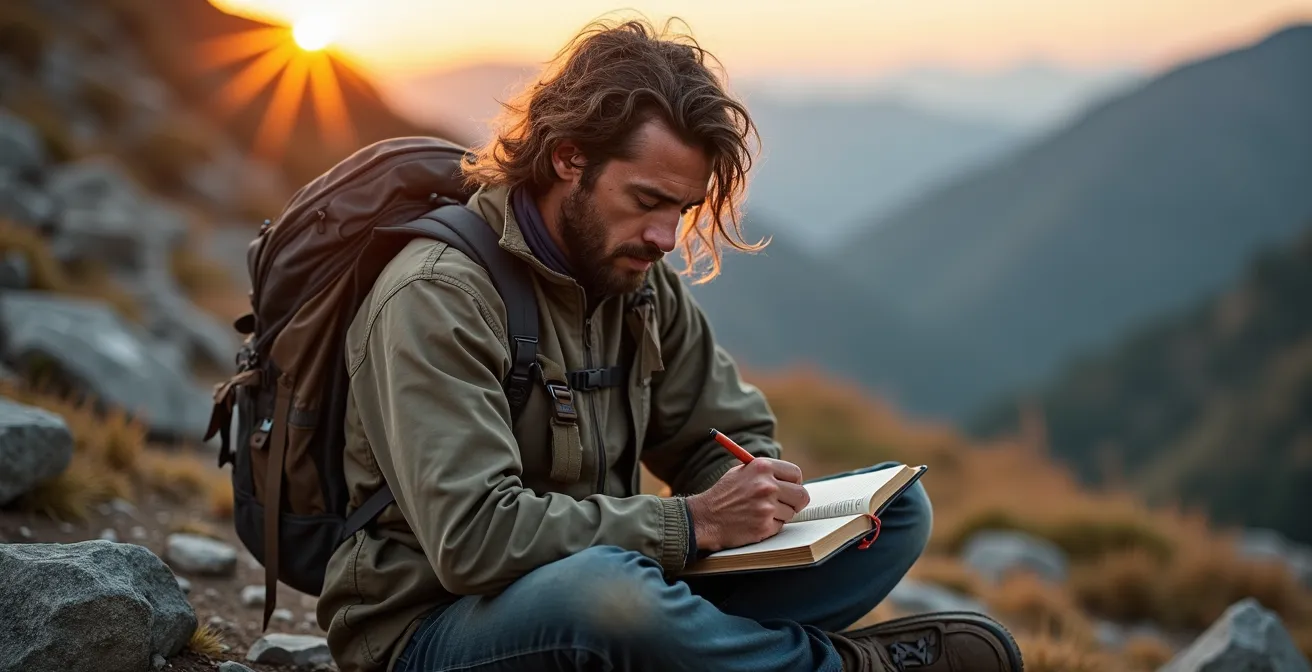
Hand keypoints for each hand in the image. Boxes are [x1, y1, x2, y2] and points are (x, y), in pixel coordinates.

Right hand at [685, 458, 809, 551]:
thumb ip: (765, 472)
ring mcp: (766, 507)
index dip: (795, 482)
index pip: (795, 473)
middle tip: (788, 504)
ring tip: (760, 513)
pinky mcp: (764, 527)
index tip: (792, 488)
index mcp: (761, 467)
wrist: (705, 518)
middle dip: (796, 502)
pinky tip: (755, 522)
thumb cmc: (722, 495)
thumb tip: (789, 478)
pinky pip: (780, 526)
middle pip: (801, 495)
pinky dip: (770, 526)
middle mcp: (766, 486)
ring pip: (791, 513)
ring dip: (780, 515)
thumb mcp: (741, 472)